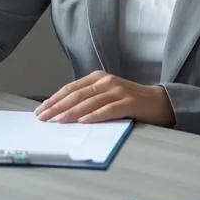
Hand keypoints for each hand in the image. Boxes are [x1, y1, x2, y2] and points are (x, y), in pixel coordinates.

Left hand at [34, 70, 174, 125]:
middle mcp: (106, 81)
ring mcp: (118, 90)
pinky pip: (109, 109)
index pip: (70, 88)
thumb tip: (62, 113)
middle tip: (43, 117)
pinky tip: (84, 121)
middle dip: (57, 107)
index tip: (40, 110)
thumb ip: (88, 100)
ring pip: (90, 101)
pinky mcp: (129, 102)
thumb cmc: (128, 102)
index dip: (54, 99)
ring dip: (72, 112)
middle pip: (77, 94)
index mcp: (98, 78)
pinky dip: (95, 115)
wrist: (159, 102)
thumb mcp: (105, 96)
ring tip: (58, 120)